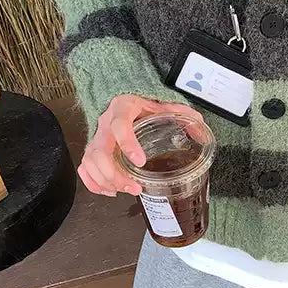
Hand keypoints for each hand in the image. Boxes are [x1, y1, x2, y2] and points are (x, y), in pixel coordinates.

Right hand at [78, 95, 207, 197]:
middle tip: (135, 187)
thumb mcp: (164, 104)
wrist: (125, 97)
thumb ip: (183, 115)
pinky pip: (85, 167)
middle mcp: (105, 122)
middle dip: (115, 173)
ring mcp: (97, 136)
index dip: (128, 144)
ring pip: (90, 162)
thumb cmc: (145, 102)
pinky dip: (94, 182)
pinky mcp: (93, 148)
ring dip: (106, 181)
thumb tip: (202, 132)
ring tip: (127, 190)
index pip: (119, 125)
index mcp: (123, 107)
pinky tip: (110, 190)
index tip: (140, 161)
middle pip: (100, 151)